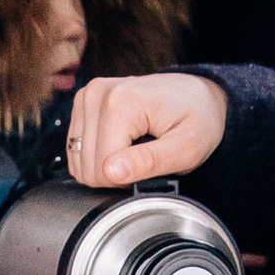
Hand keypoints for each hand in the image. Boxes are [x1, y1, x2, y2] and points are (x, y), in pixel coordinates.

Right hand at [66, 72, 227, 185]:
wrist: (198, 94)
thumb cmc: (198, 119)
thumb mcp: (186, 148)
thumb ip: (149, 162)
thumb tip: (110, 172)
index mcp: (121, 102)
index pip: (101, 169)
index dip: (127, 180)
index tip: (152, 166)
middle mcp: (97, 93)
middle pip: (86, 166)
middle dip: (115, 173)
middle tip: (146, 158)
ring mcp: (87, 95)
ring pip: (77, 160)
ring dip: (106, 165)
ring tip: (135, 150)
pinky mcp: (83, 102)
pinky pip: (76, 148)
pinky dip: (98, 154)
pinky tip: (121, 144)